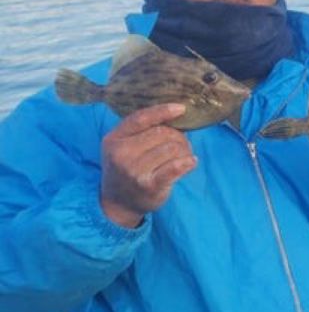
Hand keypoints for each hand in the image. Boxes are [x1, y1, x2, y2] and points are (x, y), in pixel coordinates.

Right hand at [100, 103, 195, 228]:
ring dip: (185, 150)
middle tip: (182, 144)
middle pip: (162, 133)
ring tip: (184, 156)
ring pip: (172, 148)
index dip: (163, 111)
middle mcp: (121, 154)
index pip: (141, 118)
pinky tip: (191, 162)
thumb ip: (141, 130)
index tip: (181, 109)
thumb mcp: (122, 146)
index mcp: (114, 139)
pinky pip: (176, 166)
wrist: (118, 203)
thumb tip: (175, 114)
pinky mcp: (150, 185)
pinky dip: (188, 162)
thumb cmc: (127, 168)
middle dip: (178, 136)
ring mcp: (134, 171)